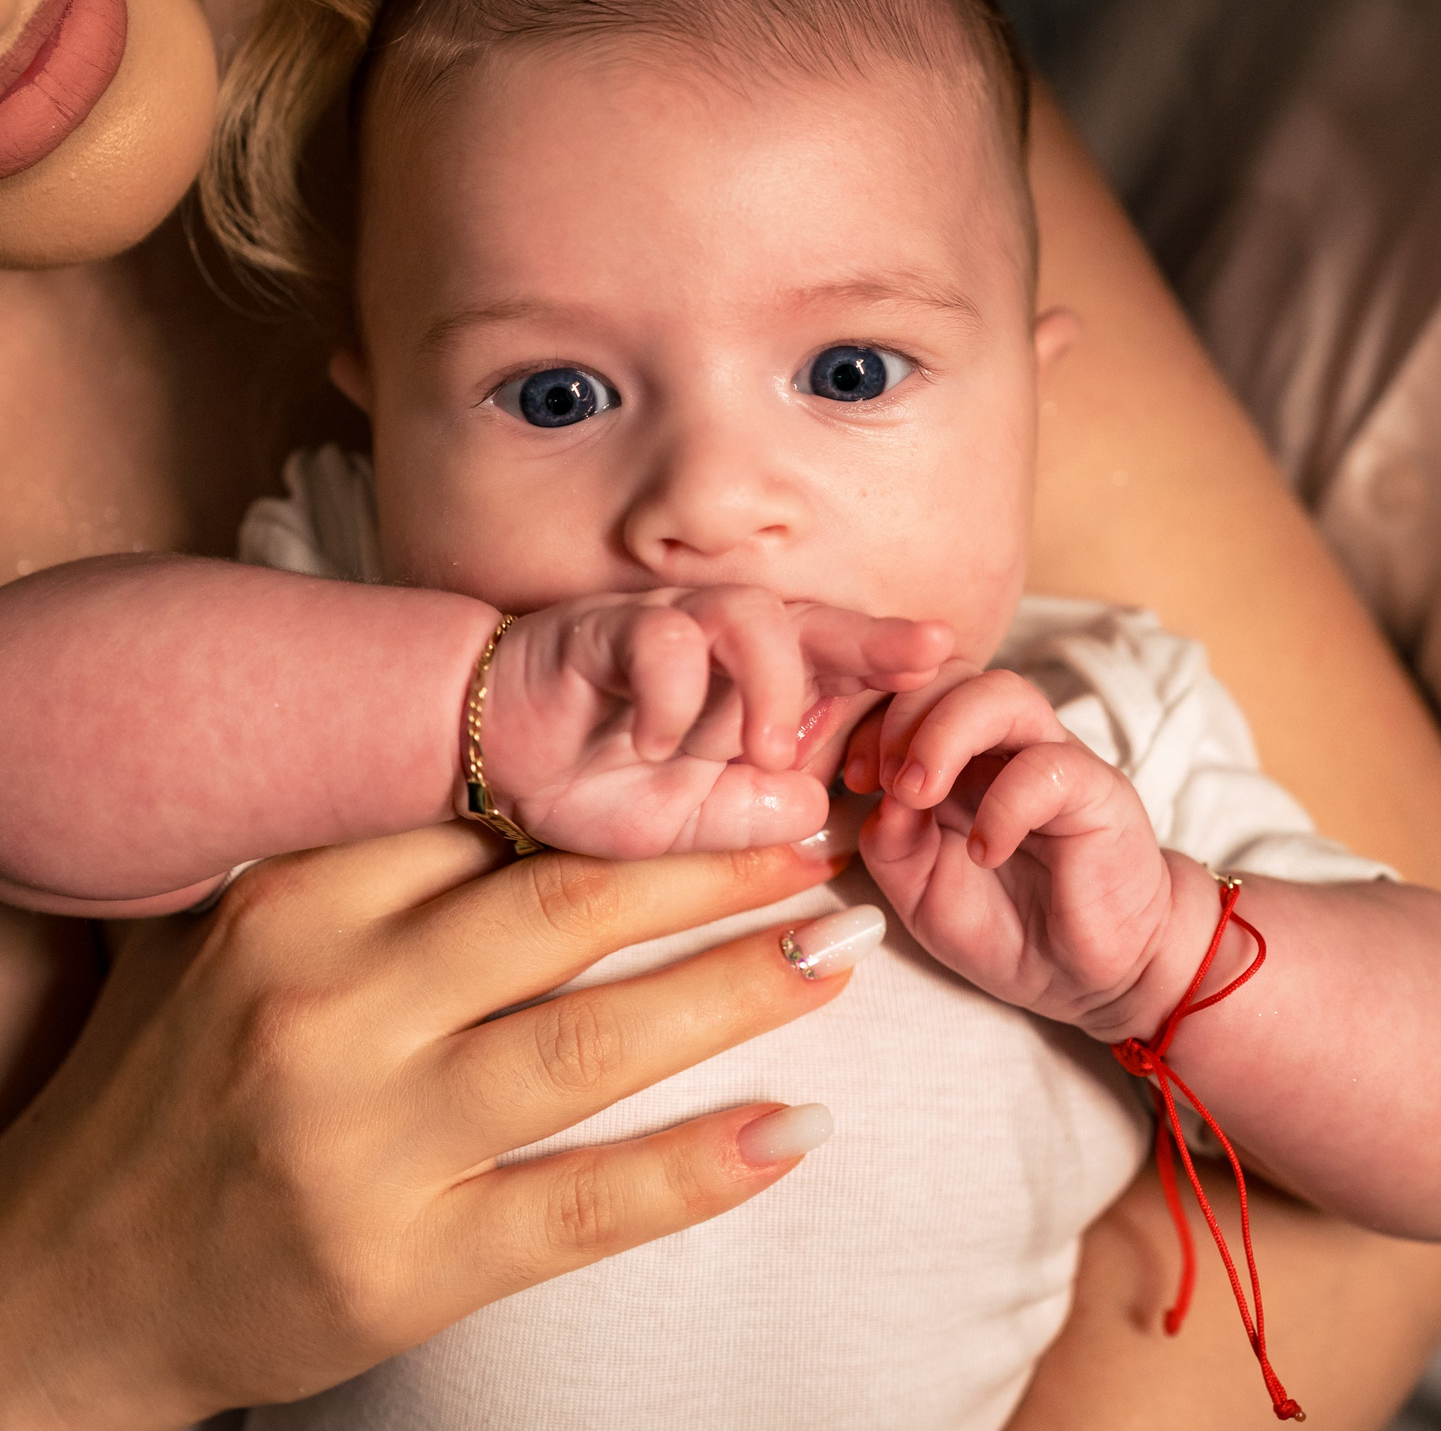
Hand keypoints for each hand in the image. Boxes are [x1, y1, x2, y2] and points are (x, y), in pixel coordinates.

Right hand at [0, 829, 870, 1430]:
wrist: (55, 1291)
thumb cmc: (153, 1093)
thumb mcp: (207, 938)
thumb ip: (326, 846)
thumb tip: (471, 744)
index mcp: (284, 905)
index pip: (486, 820)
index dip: (623, 788)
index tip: (721, 761)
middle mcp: (325, 1008)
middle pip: (563, 910)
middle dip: (710, 864)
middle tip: (819, 835)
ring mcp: (366, 1141)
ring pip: (593, 1041)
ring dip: (736, 987)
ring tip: (839, 948)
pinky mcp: (402, 1264)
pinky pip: (584, 1206)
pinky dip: (699, 1169)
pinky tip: (796, 1132)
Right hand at [481, 587, 951, 857]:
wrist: (488, 752)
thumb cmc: (593, 778)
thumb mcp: (687, 824)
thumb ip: (752, 817)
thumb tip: (822, 812)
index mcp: (750, 685)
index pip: (837, 664)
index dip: (892, 664)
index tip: (952, 672)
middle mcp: (718, 646)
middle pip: (812, 618)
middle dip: (872, 636)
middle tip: (923, 658)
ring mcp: (666, 630)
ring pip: (747, 615)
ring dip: (770, 682)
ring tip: (763, 750)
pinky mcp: (604, 631)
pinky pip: (659, 640)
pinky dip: (671, 693)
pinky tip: (658, 742)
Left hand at [846, 664, 1212, 1040]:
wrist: (1091, 975)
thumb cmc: (1008, 924)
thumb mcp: (921, 891)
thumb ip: (890, 843)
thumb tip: (876, 800)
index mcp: (958, 758)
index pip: (913, 690)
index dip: (870, 719)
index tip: (849, 778)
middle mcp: (1005, 746)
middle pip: (953, 673)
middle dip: (901, 713)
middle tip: (878, 780)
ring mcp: (1053, 762)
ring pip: (1003, 694)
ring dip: (944, 734)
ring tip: (917, 794)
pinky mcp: (1099, 792)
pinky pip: (1048, 767)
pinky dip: (1003, 804)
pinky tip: (984, 851)